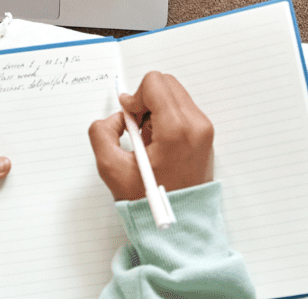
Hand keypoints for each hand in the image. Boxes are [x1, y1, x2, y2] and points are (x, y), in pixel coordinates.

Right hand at [88, 72, 213, 200]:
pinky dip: (166, 117)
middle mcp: (196, 125)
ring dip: (155, 109)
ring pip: (174, 94)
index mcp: (177, 130)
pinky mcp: (205, 135)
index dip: (134, 97)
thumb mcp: (111, 168)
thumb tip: (118, 118)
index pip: (154, 83)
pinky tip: (158, 142)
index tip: (129, 118)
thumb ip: (102, 132)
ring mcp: (204, 130)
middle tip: (137, 128)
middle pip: (165, 83)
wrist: (180, 224)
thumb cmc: (150, 202)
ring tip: (148, 139)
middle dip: (145, 100)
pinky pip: (182, 108)